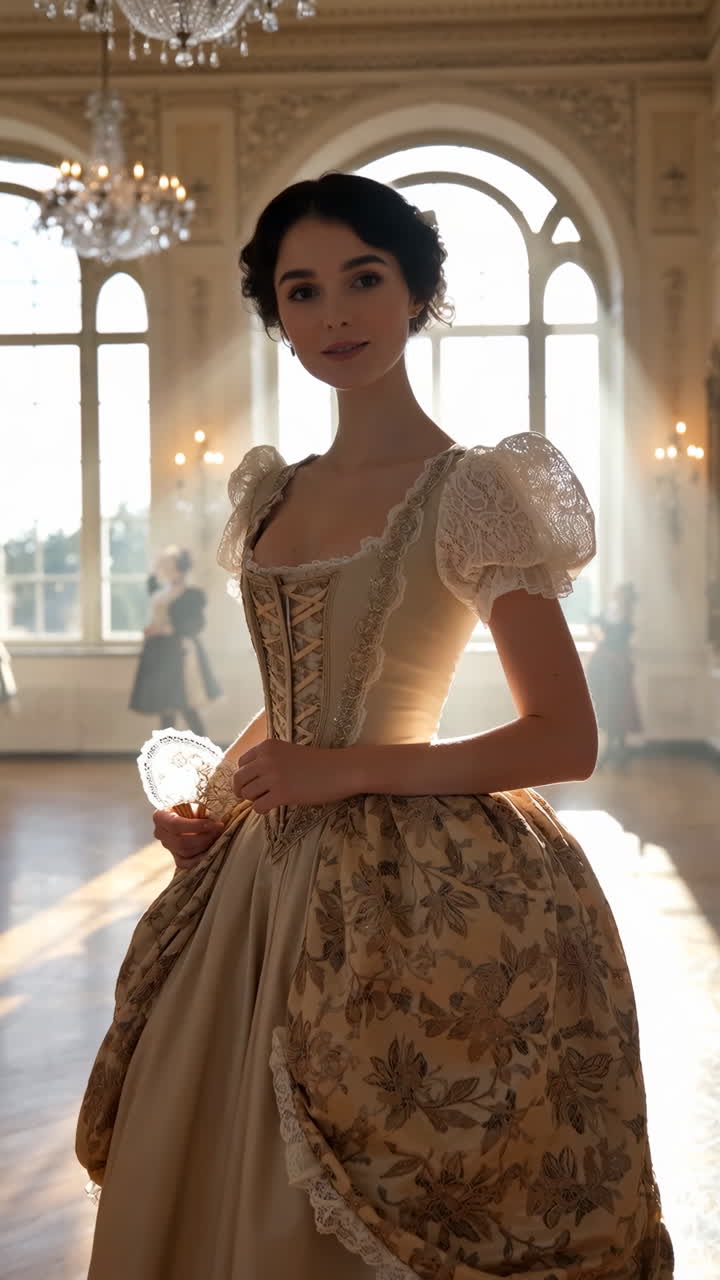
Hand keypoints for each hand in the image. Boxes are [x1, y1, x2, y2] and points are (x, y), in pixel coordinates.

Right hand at [152, 808, 223, 870]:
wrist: (186, 811)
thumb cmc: (190, 804)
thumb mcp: (191, 800)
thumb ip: (198, 806)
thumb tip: (214, 815)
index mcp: (160, 816)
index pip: (175, 825)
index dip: (196, 826)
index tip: (213, 824)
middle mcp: (160, 833)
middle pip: (181, 841)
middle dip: (204, 837)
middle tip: (219, 830)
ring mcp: (167, 846)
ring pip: (185, 852)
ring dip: (204, 845)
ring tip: (217, 836)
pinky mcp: (175, 856)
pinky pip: (185, 863)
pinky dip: (199, 859)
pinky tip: (210, 851)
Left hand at [232, 739, 356, 812]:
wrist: (341, 769)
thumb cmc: (318, 763)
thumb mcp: (288, 752)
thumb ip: (269, 760)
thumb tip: (249, 779)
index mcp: (267, 746)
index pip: (241, 763)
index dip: (245, 775)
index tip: (254, 783)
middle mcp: (266, 759)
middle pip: (238, 779)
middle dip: (242, 790)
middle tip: (253, 797)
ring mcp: (273, 776)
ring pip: (246, 794)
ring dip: (255, 800)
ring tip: (269, 799)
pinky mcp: (282, 794)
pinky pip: (258, 807)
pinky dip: (262, 810)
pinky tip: (273, 807)